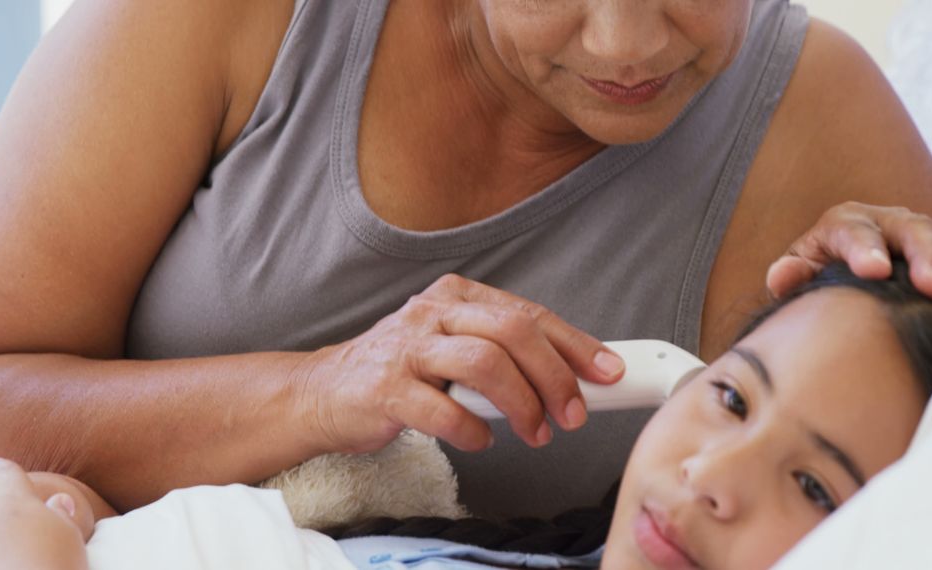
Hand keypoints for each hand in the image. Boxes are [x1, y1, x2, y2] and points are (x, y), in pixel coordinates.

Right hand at [296, 274, 625, 453]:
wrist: (324, 393)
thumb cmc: (400, 372)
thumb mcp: (451, 346)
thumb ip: (501, 352)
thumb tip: (571, 377)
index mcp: (456, 296)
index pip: (528, 313)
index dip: (574, 344)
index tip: (607, 372)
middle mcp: (432, 314)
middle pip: (512, 331)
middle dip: (554, 376)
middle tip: (573, 415)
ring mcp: (406, 349)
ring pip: (483, 364)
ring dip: (521, 405)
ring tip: (534, 433)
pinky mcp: (384, 389)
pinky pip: (443, 411)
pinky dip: (473, 431)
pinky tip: (480, 439)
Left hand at [766, 202, 931, 297]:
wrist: (850, 278)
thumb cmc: (822, 276)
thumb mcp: (803, 274)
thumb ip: (793, 275)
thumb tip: (782, 276)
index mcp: (846, 224)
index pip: (853, 230)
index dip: (864, 248)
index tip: (873, 271)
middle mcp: (892, 223)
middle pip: (913, 231)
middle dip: (925, 256)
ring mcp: (929, 236)